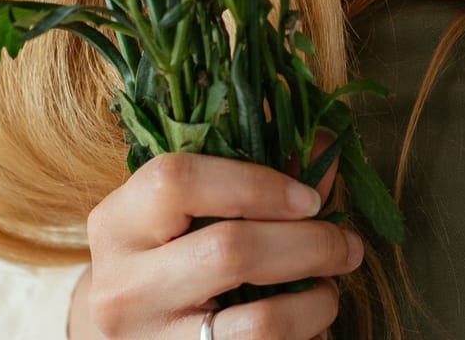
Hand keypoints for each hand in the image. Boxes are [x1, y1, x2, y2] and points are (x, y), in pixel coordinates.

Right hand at [69, 148, 359, 339]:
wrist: (126, 338)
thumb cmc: (169, 262)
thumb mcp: (187, 217)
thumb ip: (253, 178)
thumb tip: (322, 145)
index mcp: (118, 224)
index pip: (178, 181)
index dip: (257, 183)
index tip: (310, 198)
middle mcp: (123, 286)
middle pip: (231, 251)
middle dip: (310, 244)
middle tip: (346, 246)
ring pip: (260, 323)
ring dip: (315, 304)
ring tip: (325, 294)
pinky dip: (305, 338)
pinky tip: (306, 328)